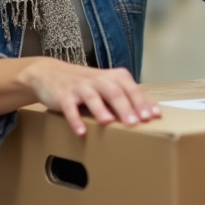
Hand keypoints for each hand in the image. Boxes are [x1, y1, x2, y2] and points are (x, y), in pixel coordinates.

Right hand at [20, 58, 161, 135]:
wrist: (51, 73)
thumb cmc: (87, 84)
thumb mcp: (108, 87)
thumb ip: (129, 98)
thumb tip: (154, 112)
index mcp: (113, 77)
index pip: (131, 89)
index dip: (142, 102)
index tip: (153, 116)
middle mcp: (98, 80)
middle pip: (114, 92)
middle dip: (125, 107)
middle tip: (135, 122)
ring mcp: (80, 87)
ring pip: (93, 97)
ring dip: (101, 109)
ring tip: (108, 123)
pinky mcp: (63, 95)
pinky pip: (70, 107)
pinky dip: (75, 119)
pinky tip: (81, 131)